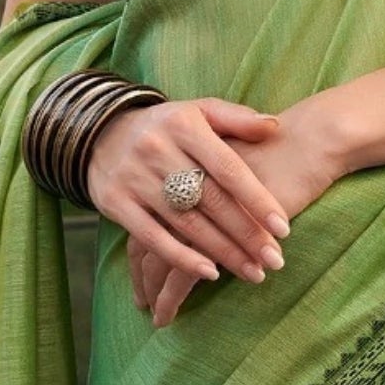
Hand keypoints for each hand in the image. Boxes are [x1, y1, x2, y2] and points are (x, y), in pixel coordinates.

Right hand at [92, 97, 291, 328]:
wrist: (101, 133)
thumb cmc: (167, 127)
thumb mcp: (199, 111)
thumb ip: (237, 119)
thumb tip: (274, 127)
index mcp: (184, 125)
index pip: (228, 169)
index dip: (257, 200)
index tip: (283, 229)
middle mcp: (157, 150)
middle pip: (211, 200)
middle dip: (246, 234)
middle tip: (274, 260)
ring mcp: (134, 178)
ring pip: (186, 222)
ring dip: (222, 252)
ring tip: (253, 272)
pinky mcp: (115, 203)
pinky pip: (152, 237)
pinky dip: (181, 257)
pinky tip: (209, 273)